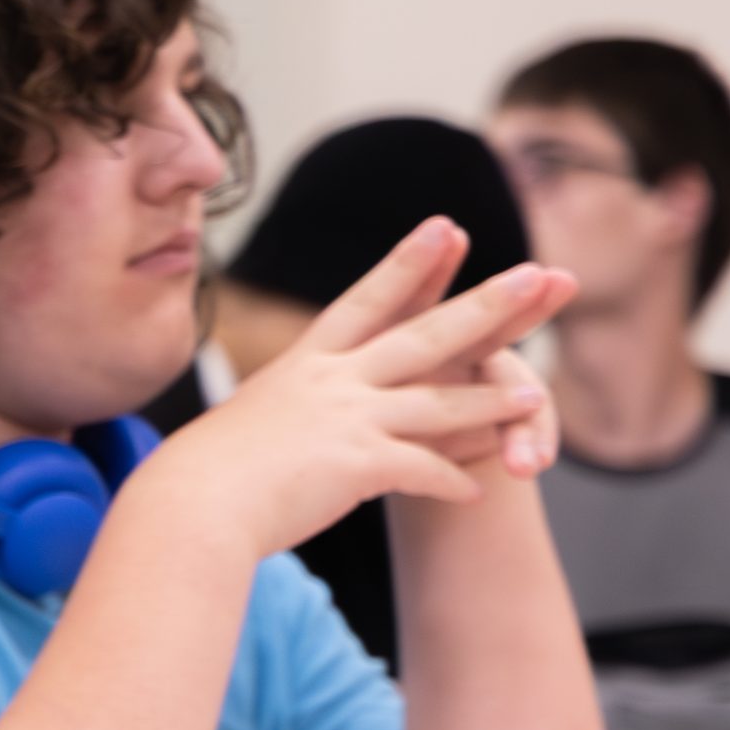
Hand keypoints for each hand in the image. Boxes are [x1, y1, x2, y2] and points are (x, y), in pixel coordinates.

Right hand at [149, 218, 575, 560]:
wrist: (192, 504)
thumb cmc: (204, 473)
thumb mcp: (248, 421)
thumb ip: (286, 411)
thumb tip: (292, 417)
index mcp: (306, 366)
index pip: (365, 302)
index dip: (407, 264)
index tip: (444, 225)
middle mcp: (332, 383)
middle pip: (422, 335)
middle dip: (485, 306)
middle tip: (537, 274)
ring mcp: (347, 420)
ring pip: (437, 402)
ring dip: (490, 400)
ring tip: (533, 396)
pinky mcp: (356, 465)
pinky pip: (421, 470)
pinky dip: (450, 482)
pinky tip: (477, 493)